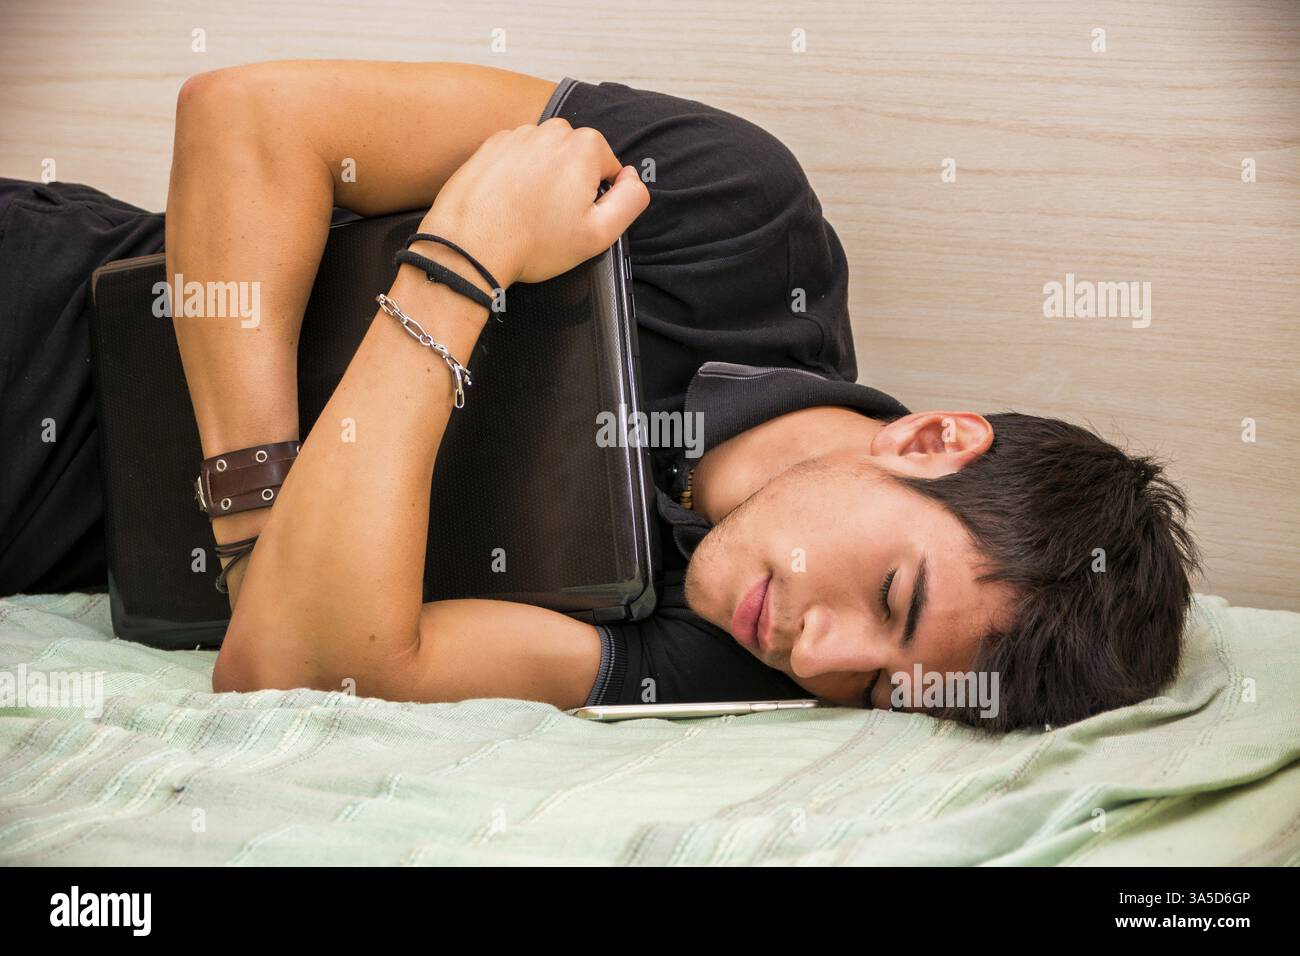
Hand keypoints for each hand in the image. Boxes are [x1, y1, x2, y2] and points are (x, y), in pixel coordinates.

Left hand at [416, 118, 649, 288]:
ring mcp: (518, 135)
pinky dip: (517, 180)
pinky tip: (508, 206)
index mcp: (584, 146)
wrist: (470, 245)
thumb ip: (631, 200)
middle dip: (571, 187)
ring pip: (546, 159)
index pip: (609, 170)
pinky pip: (517, 161)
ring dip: (543, 182)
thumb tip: (634, 179)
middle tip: (553, 221)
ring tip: (528, 215)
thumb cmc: (533, 242)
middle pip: (577, 160)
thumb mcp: (600, 233)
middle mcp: (551, 130)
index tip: (576, 220)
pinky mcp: (491, 146)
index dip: (597, 200)